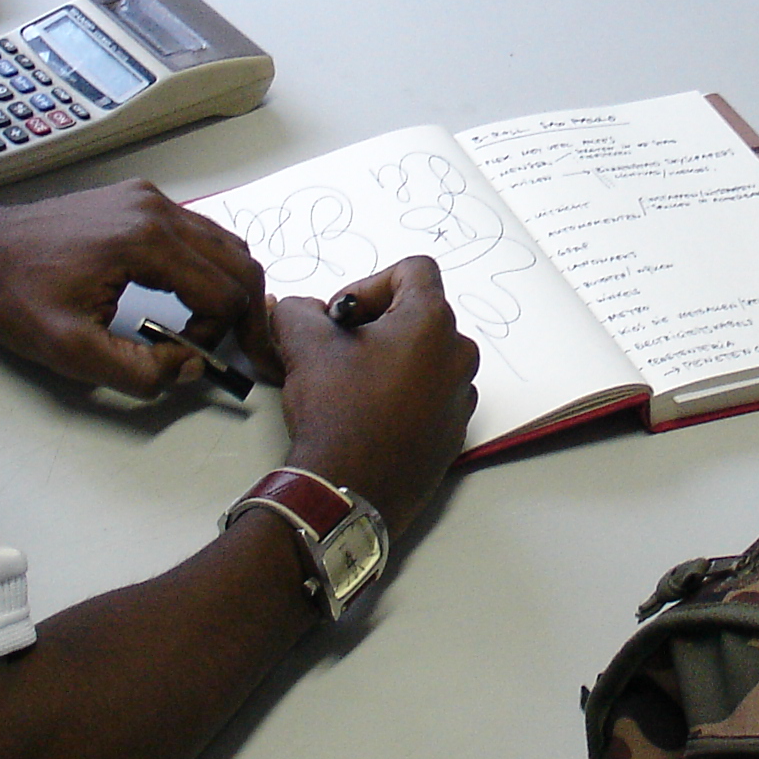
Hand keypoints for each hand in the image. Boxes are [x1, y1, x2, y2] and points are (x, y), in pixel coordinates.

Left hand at [0, 177, 268, 394]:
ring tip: (226, 329)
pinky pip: (199, 232)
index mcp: (145, 241)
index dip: (220, 335)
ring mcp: (150, 199)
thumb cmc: (16, 293)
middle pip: (238, 262)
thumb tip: (190, 366)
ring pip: (225, 243)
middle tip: (253, 353)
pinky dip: (212, 266)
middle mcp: (156, 209)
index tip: (190, 357)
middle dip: (248, 313)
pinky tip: (198, 297)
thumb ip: (139, 370)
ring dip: (233, 288)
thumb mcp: (71, 351)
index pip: (223, 291)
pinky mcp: (140, 200)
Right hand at [270, 257, 478, 530]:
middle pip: (419, 313)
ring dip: (390, 357)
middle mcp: (458, 354)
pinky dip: (404, 391)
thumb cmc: (337, 411)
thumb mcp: (304, 344)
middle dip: (377, 322)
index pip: (414, 269)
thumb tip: (297, 308)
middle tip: (340, 348)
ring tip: (352, 382)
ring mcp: (460, 394)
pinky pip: (432, 392)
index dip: (371, 283)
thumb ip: (299, 310)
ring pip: (425, 355)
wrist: (351, 488)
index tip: (344, 316)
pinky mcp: (454, 429)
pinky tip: (370, 413)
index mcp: (432, 322)